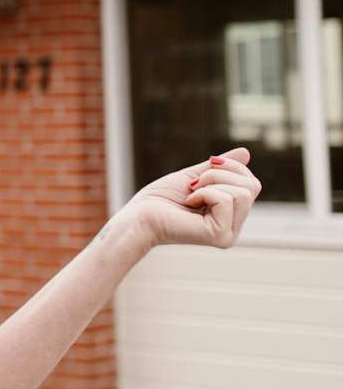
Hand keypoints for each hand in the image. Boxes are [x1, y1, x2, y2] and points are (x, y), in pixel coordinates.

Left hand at [113, 147, 261, 249]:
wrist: (136, 217)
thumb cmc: (158, 200)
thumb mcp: (194, 177)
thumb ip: (220, 168)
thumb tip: (246, 152)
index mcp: (230, 217)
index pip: (252, 184)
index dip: (230, 168)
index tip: (201, 172)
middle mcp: (233, 229)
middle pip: (252, 186)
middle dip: (219, 174)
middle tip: (193, 185)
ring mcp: (228, 234)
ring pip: (243, 192)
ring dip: (211, 182)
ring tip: (190, 194)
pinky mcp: (220, 236)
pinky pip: (226, 199)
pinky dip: (204, 192)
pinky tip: (188, 203)